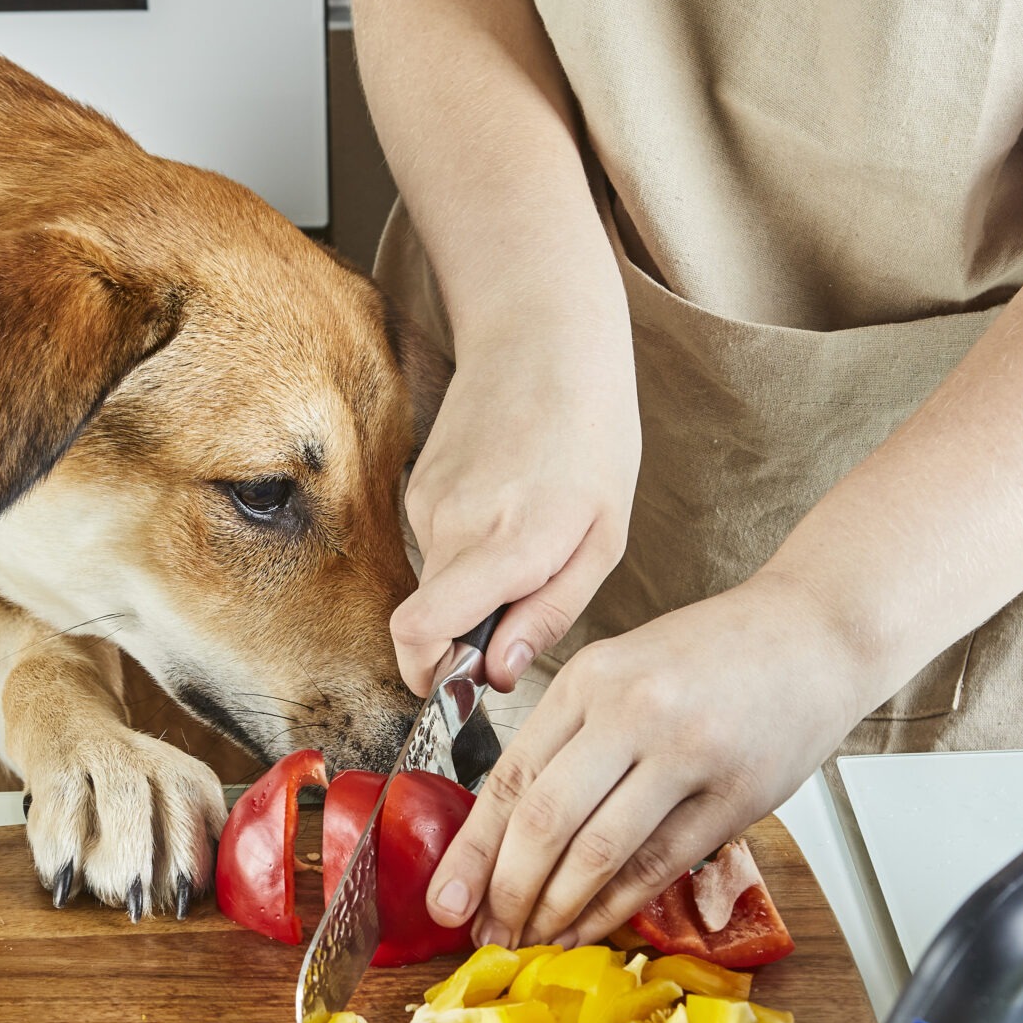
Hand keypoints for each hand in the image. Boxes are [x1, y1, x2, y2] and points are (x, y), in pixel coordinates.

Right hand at [392, 324, 638, 694]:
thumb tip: (501, 673)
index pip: (421, 632)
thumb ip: (551, 613)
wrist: (543, 338)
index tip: (457, 684)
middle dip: (466, 635)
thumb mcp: (604, 537)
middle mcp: (456, 526)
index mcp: (509, 543)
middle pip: (430, 618)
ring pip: (440, 581)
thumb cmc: (592, 433)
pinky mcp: (418, 485)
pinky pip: (440, 544)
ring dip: (477, 582)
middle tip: (524, 609)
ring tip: (531, 533)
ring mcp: (428, 503)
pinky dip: (470, 544)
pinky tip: (510, 502)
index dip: (429, 674)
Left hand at [427, 570, 876, 947]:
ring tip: (532, 940)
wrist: (815, 632)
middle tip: (488, 934)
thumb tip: (510, 830)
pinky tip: (588, 927)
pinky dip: (615, 906)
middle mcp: (632, 710)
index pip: (511, 778)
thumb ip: (571, 737)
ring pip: (598, 851)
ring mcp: (686, 753)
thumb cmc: (714, 656)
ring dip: (557, 909)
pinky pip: (659, 865)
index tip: (446, 899)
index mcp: (589, 678)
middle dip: (507, 891)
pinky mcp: (734, 794)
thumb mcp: (624, 669)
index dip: (472, 851)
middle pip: (545, 820)